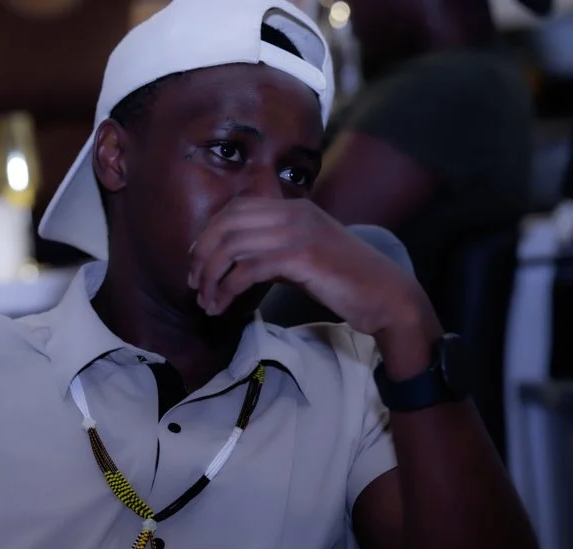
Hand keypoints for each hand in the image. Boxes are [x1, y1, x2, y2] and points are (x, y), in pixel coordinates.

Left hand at [189, 198, 434, 338]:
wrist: (386, 295)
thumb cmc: (344, 281)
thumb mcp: (303, 257)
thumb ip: (272, 252)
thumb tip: (235, 264)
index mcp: (294, 208)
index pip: (235, 209)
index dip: (208, 235)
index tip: (198, 264)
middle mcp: (294, 214)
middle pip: (227, 225)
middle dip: (202, 257)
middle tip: (195, 286)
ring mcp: (299, 234)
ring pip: (232, 247)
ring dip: (211, 278)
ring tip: (207, 303)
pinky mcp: (303, 258)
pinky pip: (248, 269)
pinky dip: (228, 289)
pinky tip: (223, 305)